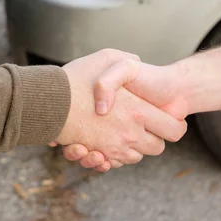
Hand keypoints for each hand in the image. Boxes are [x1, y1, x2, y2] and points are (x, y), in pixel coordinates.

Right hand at [56, 50, 186, 166]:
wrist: (45, 101)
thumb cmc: (76, 79)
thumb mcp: (107, 57)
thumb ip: (128, 60)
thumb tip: (138, 63)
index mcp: (138, 112)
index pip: (174, 130)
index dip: (176, 126)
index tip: (172, 120)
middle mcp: (129, 134)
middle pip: (157, 148)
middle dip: (154, 139)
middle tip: (145, 126)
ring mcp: (113, 148)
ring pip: (135, 157)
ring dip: (131, 148)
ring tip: (120, 132)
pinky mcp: (96, 154)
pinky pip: (114, 163)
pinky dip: (111, 157)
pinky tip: (104, 142)